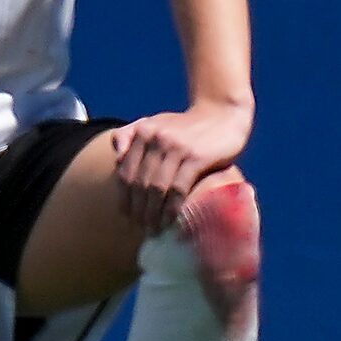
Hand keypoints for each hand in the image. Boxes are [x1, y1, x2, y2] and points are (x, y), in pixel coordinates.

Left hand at [112, 103, 250, 231]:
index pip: (125, 172)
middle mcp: (154, 138)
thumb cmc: (188, 125)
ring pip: (155, 188)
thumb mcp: (156, 124)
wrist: (224, 112)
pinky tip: (171, 220)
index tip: (126, 215)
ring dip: (153, 212)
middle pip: (138, 183)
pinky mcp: (196, 157)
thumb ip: (131, 136)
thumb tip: (116, 160)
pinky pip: (178, 188)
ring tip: (154, 228)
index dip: (124, 197)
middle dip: (137, 209)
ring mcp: (175, 147)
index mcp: (141, 132)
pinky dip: (172, 207)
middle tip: (140, 227)